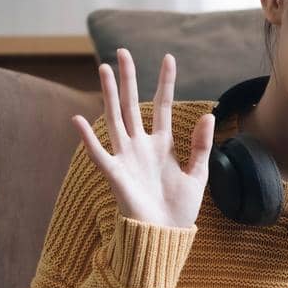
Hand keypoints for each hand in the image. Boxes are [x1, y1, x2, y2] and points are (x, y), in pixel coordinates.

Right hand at [72, 47, 214, 229]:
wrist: (165, 235)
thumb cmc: (180, 209)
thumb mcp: (198, 174)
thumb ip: (201, 145)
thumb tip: (210, 115)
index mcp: (162, 145)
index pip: (163, 106)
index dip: (165, 83)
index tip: (169, 58)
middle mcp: (141, 146)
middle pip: (132, 105)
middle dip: (128, 79)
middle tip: (123, 52)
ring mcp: (126, 157)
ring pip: (115, 119)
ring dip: (109, 94)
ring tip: (103, 69)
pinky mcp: (115, 174)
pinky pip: (98, 153)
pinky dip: (87, 138)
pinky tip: (77, 120)